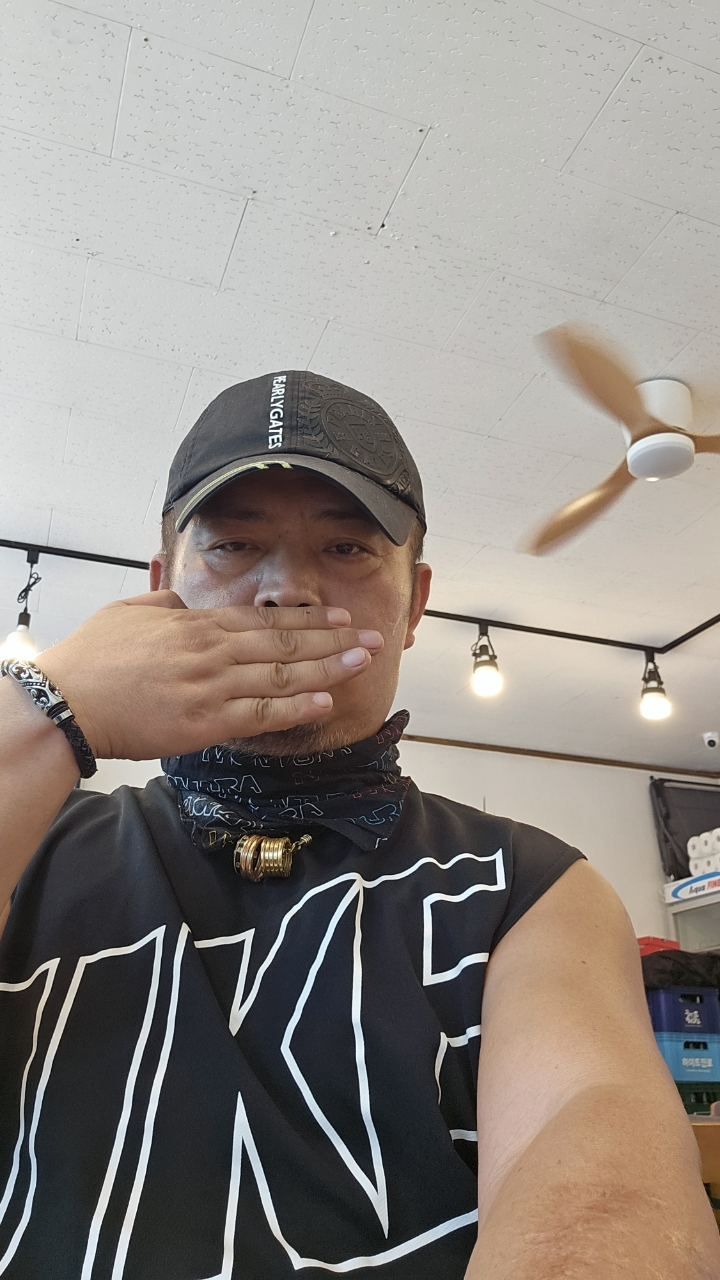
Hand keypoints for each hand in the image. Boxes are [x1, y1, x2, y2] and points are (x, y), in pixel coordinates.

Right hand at [37, 591, 382, 759]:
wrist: (68, 701)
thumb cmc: (92, 658)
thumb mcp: (129, 612)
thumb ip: (163, 603)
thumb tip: (183, 601)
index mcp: (196, 624)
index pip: (264, 619)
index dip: (307, 619)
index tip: (339, 617)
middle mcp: (213, 651)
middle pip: (286, 643)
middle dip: (335, 639)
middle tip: (373, 636)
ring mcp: (213, 686)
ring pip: (283, 675)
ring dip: (330, 667)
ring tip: (365, 661)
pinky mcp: (206, 722)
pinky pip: (262, 714)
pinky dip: (298, 707)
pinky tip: (327, 701)